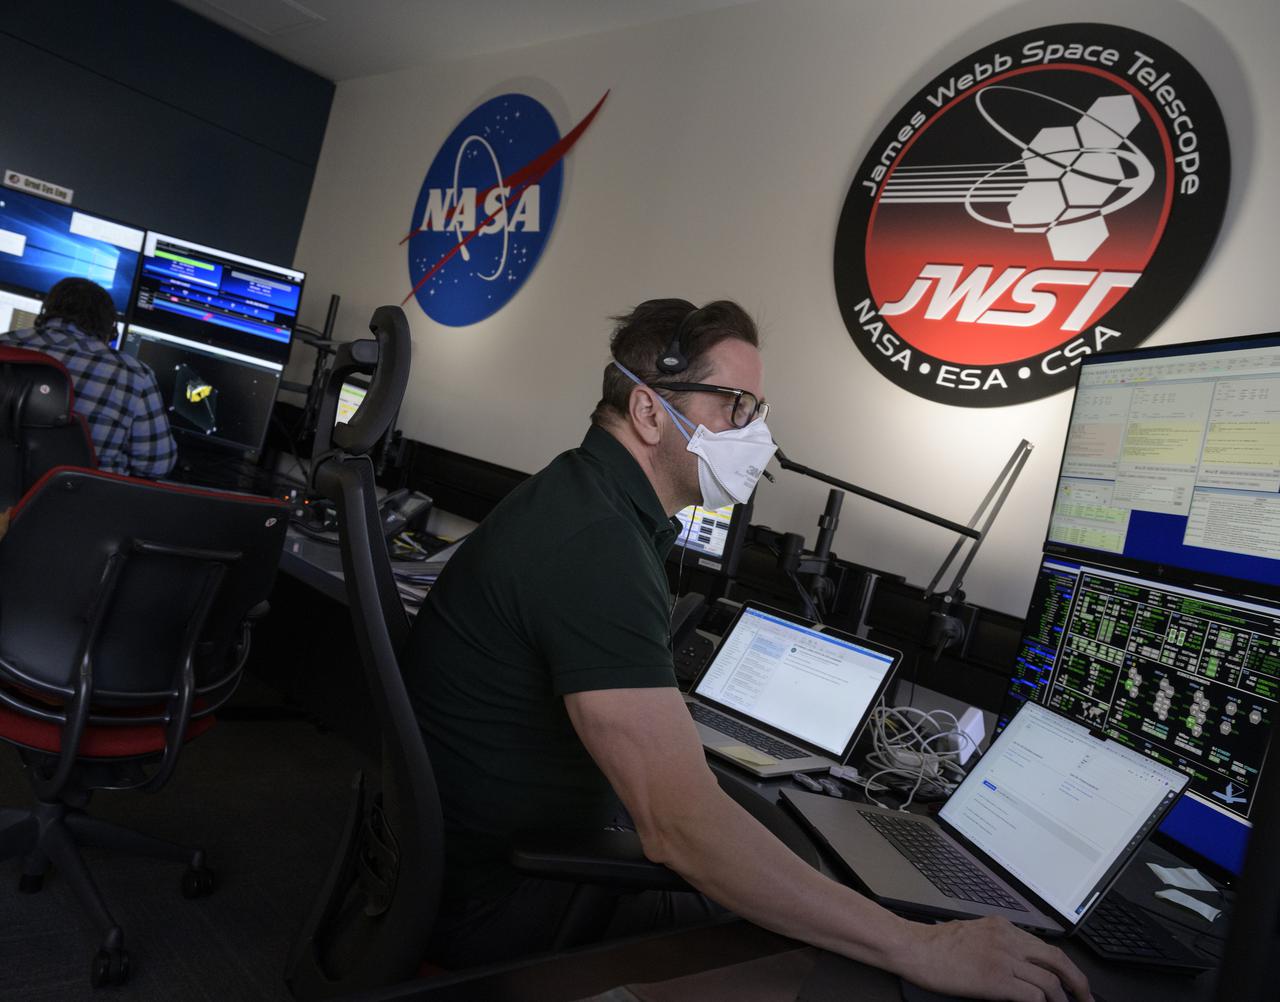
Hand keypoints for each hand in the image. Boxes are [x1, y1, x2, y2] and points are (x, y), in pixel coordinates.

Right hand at [898, 916, 1091, 1001]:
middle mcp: (1008, 939)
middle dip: (1077, 983)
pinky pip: (1033, 995)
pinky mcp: (997, 979)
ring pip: (1050, 981)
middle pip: (1057, 960)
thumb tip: (1020, 966)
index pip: (1046, 947)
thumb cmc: (937, 945)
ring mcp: (1004, 958)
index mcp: (1003, 927)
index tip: (1074, 982)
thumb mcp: (974, 934)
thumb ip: (1000, 944)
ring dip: (1062, 1000)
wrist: (915, 949)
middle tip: (1086, 998)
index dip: (1066, 967)